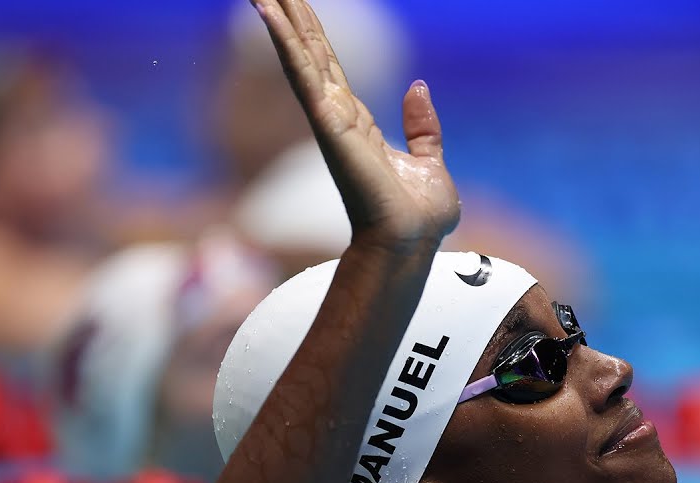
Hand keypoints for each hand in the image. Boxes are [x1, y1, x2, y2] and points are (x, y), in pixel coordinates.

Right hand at [253, 0, 459, 250]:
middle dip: (291, 16)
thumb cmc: (419, 217)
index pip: (329, 66)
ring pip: (300, 57)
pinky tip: (268, 12)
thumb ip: (422, 126)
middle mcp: (336, 117)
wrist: (413, 243)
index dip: (312, 33)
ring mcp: (329, 120)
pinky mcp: (330, 125)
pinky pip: (304, 75)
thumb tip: (419, 87)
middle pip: (309, 53)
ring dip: (280, 21)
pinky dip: (286, 43)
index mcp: (357, 123)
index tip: (295, 3)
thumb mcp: (431, 162)